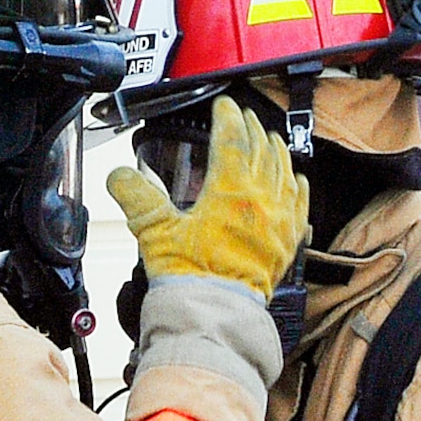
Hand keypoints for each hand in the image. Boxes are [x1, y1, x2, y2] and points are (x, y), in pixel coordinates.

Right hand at [106, 96, 307, 301]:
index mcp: (230, 191)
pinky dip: (298, 188)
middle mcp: (261, 200)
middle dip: (252, 129)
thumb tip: (119, 175)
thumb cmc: (190, 277)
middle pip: (262, 150)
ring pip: (285, 172)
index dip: (227, 117)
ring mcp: (279, 221)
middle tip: (244, 117)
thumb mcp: (155, 232)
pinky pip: (300, 206)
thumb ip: (137, 198)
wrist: (216, 314)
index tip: (223, 105)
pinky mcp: (287, 243)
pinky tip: (297, 180)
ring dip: (277, 151)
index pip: (233, 139)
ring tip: (270, 139)